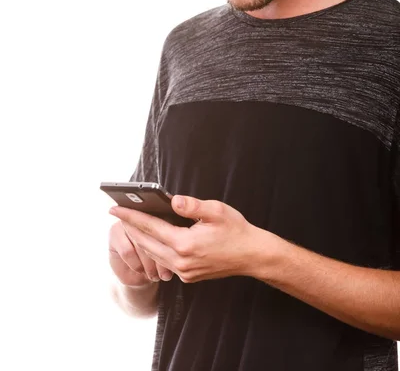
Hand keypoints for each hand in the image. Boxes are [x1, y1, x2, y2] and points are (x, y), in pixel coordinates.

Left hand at [109, 196, 277, 282]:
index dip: (130, 217)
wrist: (252, 255)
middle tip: (117, 214)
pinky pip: (163, 263)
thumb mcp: (216, 211)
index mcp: (185, 244)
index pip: (149, 227)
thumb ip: (192, 205)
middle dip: (130, 227)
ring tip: (130, 225)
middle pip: (145, 243)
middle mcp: (181, 261)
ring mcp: (184, 272)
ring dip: (139, 240)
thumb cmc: (236, 230)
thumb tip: (172, 200)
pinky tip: (151, 240)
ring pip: (152, 254)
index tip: (115, 209)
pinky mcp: (188, 276)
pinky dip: (153, 250)